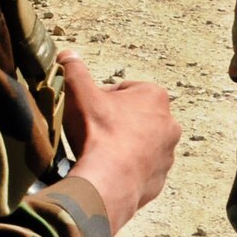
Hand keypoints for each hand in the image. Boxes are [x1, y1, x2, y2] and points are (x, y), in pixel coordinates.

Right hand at [57, 50, 176, 232]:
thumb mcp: (79, 93)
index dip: (100, 98)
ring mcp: (167, 154)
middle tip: (91, 130)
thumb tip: (66, 54)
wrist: (108, 182)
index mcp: (155, 97)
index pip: (123, 90)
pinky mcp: (160, 179)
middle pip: (134, 117)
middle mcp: (169, 124)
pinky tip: (107, 171)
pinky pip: (140, 170)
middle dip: (116, 121)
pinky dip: (126, 169)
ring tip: (98, 153)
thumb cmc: (97, 131)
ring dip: (123, 146)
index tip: (87, 110)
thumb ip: (74, 70)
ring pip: (140, 144)